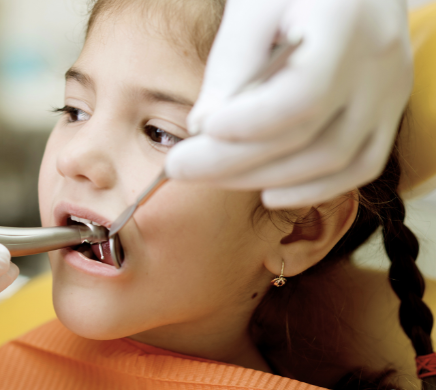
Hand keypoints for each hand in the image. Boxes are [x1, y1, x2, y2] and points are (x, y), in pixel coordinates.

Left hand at [166, 0, 412, 208]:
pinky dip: (312, 189)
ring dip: (262, 178)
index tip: (200, 129)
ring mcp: (389, 92)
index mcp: (345, 24)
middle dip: (233, 161)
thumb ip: (230, 64)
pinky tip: (267, 193)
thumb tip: (202, 129)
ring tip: (210, 174)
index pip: (301, 95)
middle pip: (307, 138)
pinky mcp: (389, 112)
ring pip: (330, 161)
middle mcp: (377, 64)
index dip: (248, 123)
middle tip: (180, 166)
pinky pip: (359, 167)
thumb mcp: (252, 5)